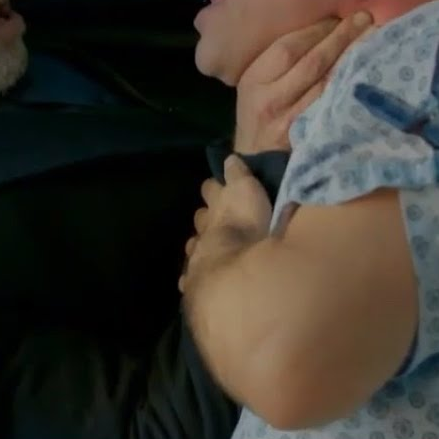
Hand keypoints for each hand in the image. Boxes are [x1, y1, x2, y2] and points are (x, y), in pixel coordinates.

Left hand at [179, 156, 273, 293]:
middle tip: (216, 221)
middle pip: (201, 218)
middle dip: (206, 218)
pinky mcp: (194, 280)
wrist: (231, 271)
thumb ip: (238, 175)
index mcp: (215, 207)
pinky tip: (196, 277)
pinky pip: (190, 276)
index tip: (218, 186)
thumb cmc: (246, 227)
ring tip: (211, 249)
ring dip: (201, 246)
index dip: (214, 187)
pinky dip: (194, 274)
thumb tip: (229, 158)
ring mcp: (196, 255)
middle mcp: (202, 229)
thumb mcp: (247, 192)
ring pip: (195, 246)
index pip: (210, 189)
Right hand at [233, 12, 373, 153]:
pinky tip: (366, 72)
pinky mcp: (309, 135)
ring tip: (373, 37)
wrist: (255, 164)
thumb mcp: (254, 88)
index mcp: (254, 79)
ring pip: (327, 82)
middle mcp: (270, 98)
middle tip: (364, 18)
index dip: (316, 30)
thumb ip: (277, 64)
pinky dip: (351, 86)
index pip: (287, 47)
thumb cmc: (258, 118)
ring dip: (352, 58)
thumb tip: (317, 33)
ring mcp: (291, 118)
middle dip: (340, 37)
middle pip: (310, 61)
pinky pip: (334, 105)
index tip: (338, 17)